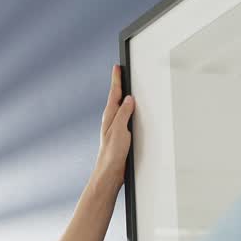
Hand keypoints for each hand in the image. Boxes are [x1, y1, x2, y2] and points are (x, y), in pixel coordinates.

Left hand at [93, 64, 135, 192]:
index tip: (117, 67)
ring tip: (125, 86)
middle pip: (116, 98)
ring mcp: (115, 127)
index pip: (114, 93)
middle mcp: (111, 120)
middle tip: (120, 72)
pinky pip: (125, 117)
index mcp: (110, 116)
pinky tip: (130, 112)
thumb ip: (124, 113)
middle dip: (119, 85)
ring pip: (120, 107)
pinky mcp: (120, 135)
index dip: (117, 79)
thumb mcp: (120, 130)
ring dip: (123, 97)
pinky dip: (128, 110)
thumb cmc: (112, 154)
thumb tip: (128, 99)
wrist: (110, 173)